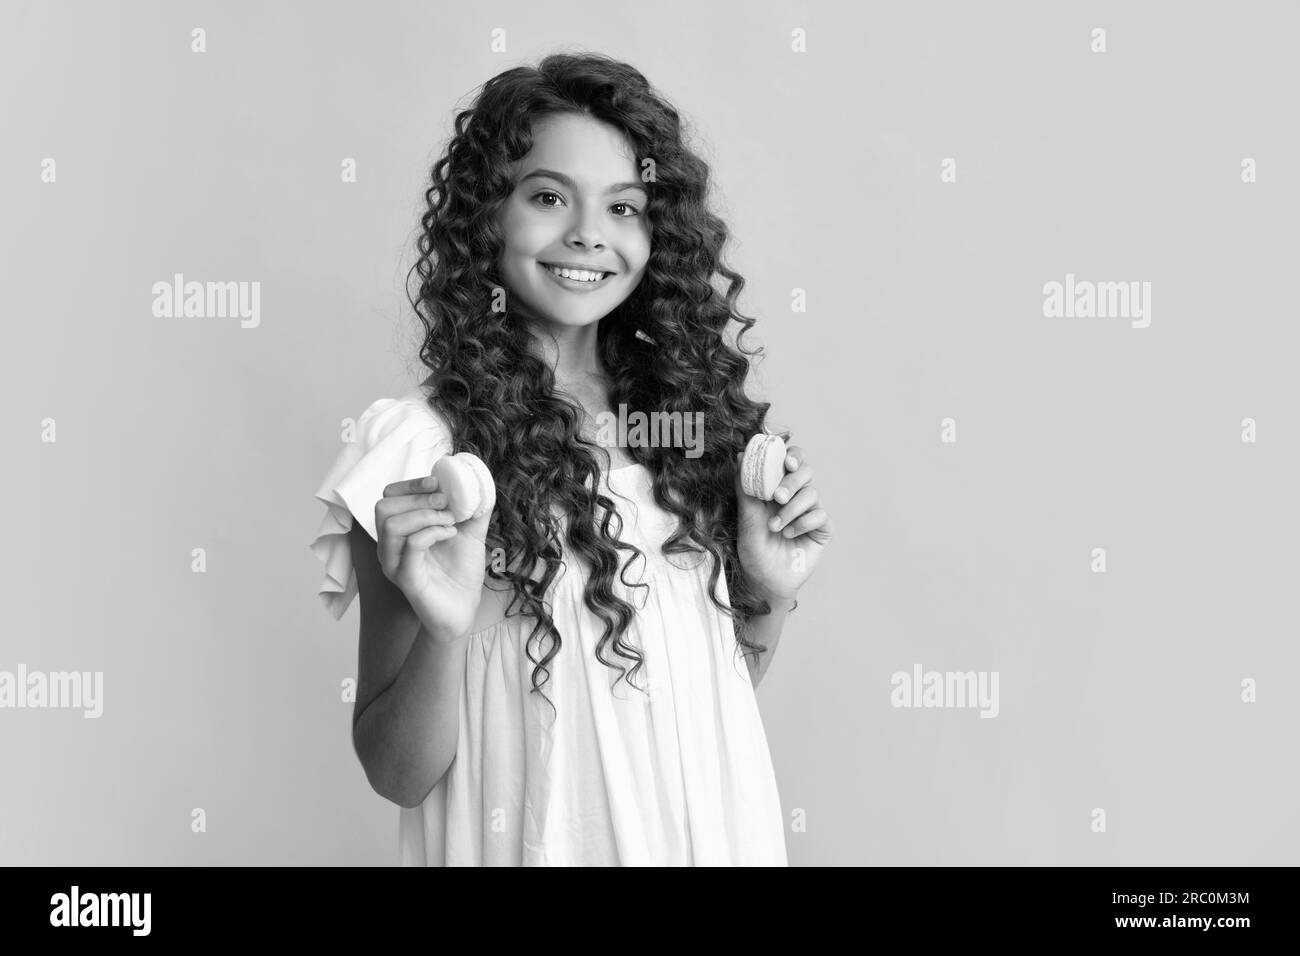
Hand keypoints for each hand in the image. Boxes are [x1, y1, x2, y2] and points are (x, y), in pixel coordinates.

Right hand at [374, 469, 493, 642]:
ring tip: (450, 522)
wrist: (464, 610)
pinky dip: (433, 532)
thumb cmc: (460, 573)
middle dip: (418, 498)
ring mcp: (395, 563)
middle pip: (384, 507)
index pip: (388, 497)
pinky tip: (451, 534)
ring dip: (425, 515)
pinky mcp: (406, 578)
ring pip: (391, 524)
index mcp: (399, 532)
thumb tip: (479, 482)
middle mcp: (390, 547)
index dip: (411, 485)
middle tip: (446, 504)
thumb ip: (472, 508)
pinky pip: (411, 545)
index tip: (437, 483)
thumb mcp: (469, 533)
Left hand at [734, 442, 831, 604]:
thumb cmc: (753, 550)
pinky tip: (789, 535)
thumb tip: (740, 456)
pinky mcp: (822, 529)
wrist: (764, 581)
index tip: (785, 461)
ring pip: (811, 493)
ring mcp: (810, 512)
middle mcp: (795, 497)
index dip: (791, 455)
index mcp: (776, 488)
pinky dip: (803, 523)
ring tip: (775, 528)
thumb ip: (745, 488)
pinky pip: (820, 515)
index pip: (789, 461)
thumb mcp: (746, 518)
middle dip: (792, 481)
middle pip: (805, 471)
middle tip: (778, 497)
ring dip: (792, 509)